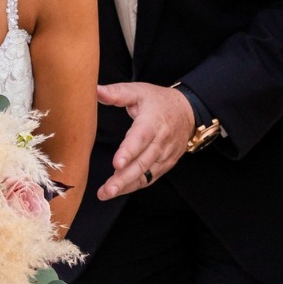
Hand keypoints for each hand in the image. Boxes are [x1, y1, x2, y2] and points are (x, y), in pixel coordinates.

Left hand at [96, 83, 194, 199]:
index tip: (117, 164)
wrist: (188, 112)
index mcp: (153, 121)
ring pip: (145, 174)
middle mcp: (160, 141)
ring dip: (126, 185)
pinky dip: (134, 186)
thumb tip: (95, 90)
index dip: (129, 152)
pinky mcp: (166, 164)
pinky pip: (149, 178)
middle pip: (142, 162)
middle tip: (107, 189)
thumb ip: (116, 93)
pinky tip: (118, 191)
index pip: (140, 138)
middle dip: (124, 178)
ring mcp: (165, 155)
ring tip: (106, 193)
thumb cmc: (158, 101)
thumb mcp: (139, 91)